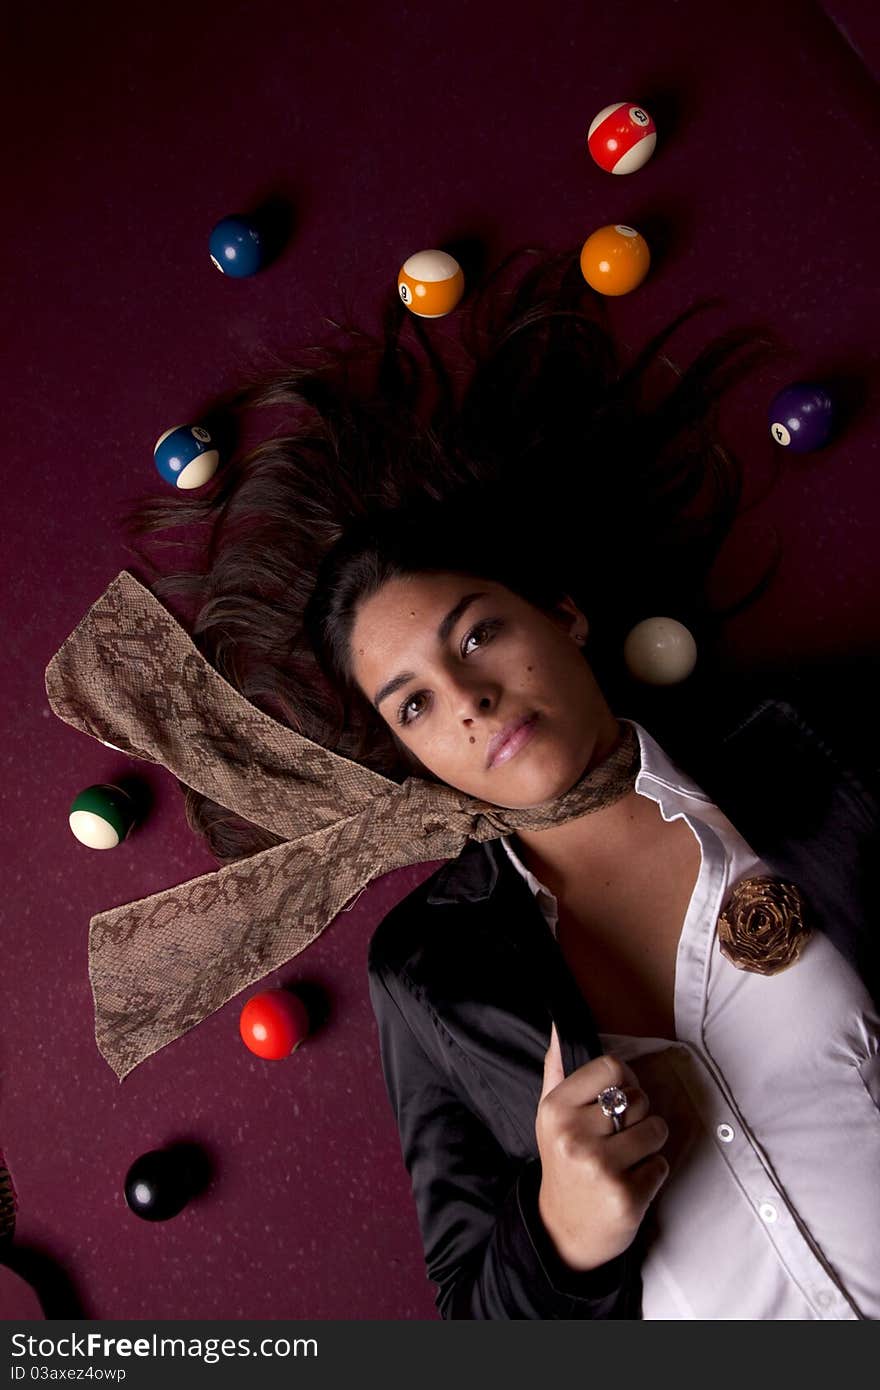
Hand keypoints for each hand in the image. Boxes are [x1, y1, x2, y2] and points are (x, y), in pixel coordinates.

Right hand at [535, 1021, 669, 1271]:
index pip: (613, 1067)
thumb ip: (557, 1068)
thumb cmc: (563, 1163)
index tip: (616, 1100)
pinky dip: (653, 1173)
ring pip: (656, 1129)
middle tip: (618, 1137)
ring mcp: (600, 1167)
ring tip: (627, 1158)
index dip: (624, 1082)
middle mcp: (574, 1136)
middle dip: (637, 1116)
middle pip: (638, 1098)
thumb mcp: (550, 1115)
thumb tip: (557, 1026)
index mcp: (555, 1109)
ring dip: (650, 1144)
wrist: (562, 1231)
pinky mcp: (625, 1196)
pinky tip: (629, 1182)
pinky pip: (662, 1164)